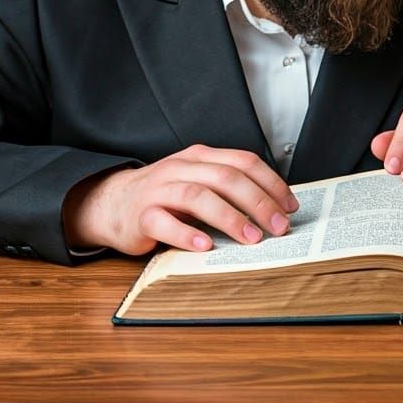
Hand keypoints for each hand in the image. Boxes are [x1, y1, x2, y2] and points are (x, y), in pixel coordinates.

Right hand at [62, 144, 299, 255]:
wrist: (111, 203)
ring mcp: (159, 190)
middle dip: (258, 202)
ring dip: (229, 217)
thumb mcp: (198, 181)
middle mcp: (181, 168)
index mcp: (201, 157)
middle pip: (226, 178)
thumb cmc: (165, 196)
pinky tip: (206, 246)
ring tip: (251, 237)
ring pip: (198, 196)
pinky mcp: (140, 216)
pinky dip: (187, 234)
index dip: (271, 183)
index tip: (291, 206)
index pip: (243, 162)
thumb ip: (227, 187)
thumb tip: (274, 208)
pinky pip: (164, 223)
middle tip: (279, 226)